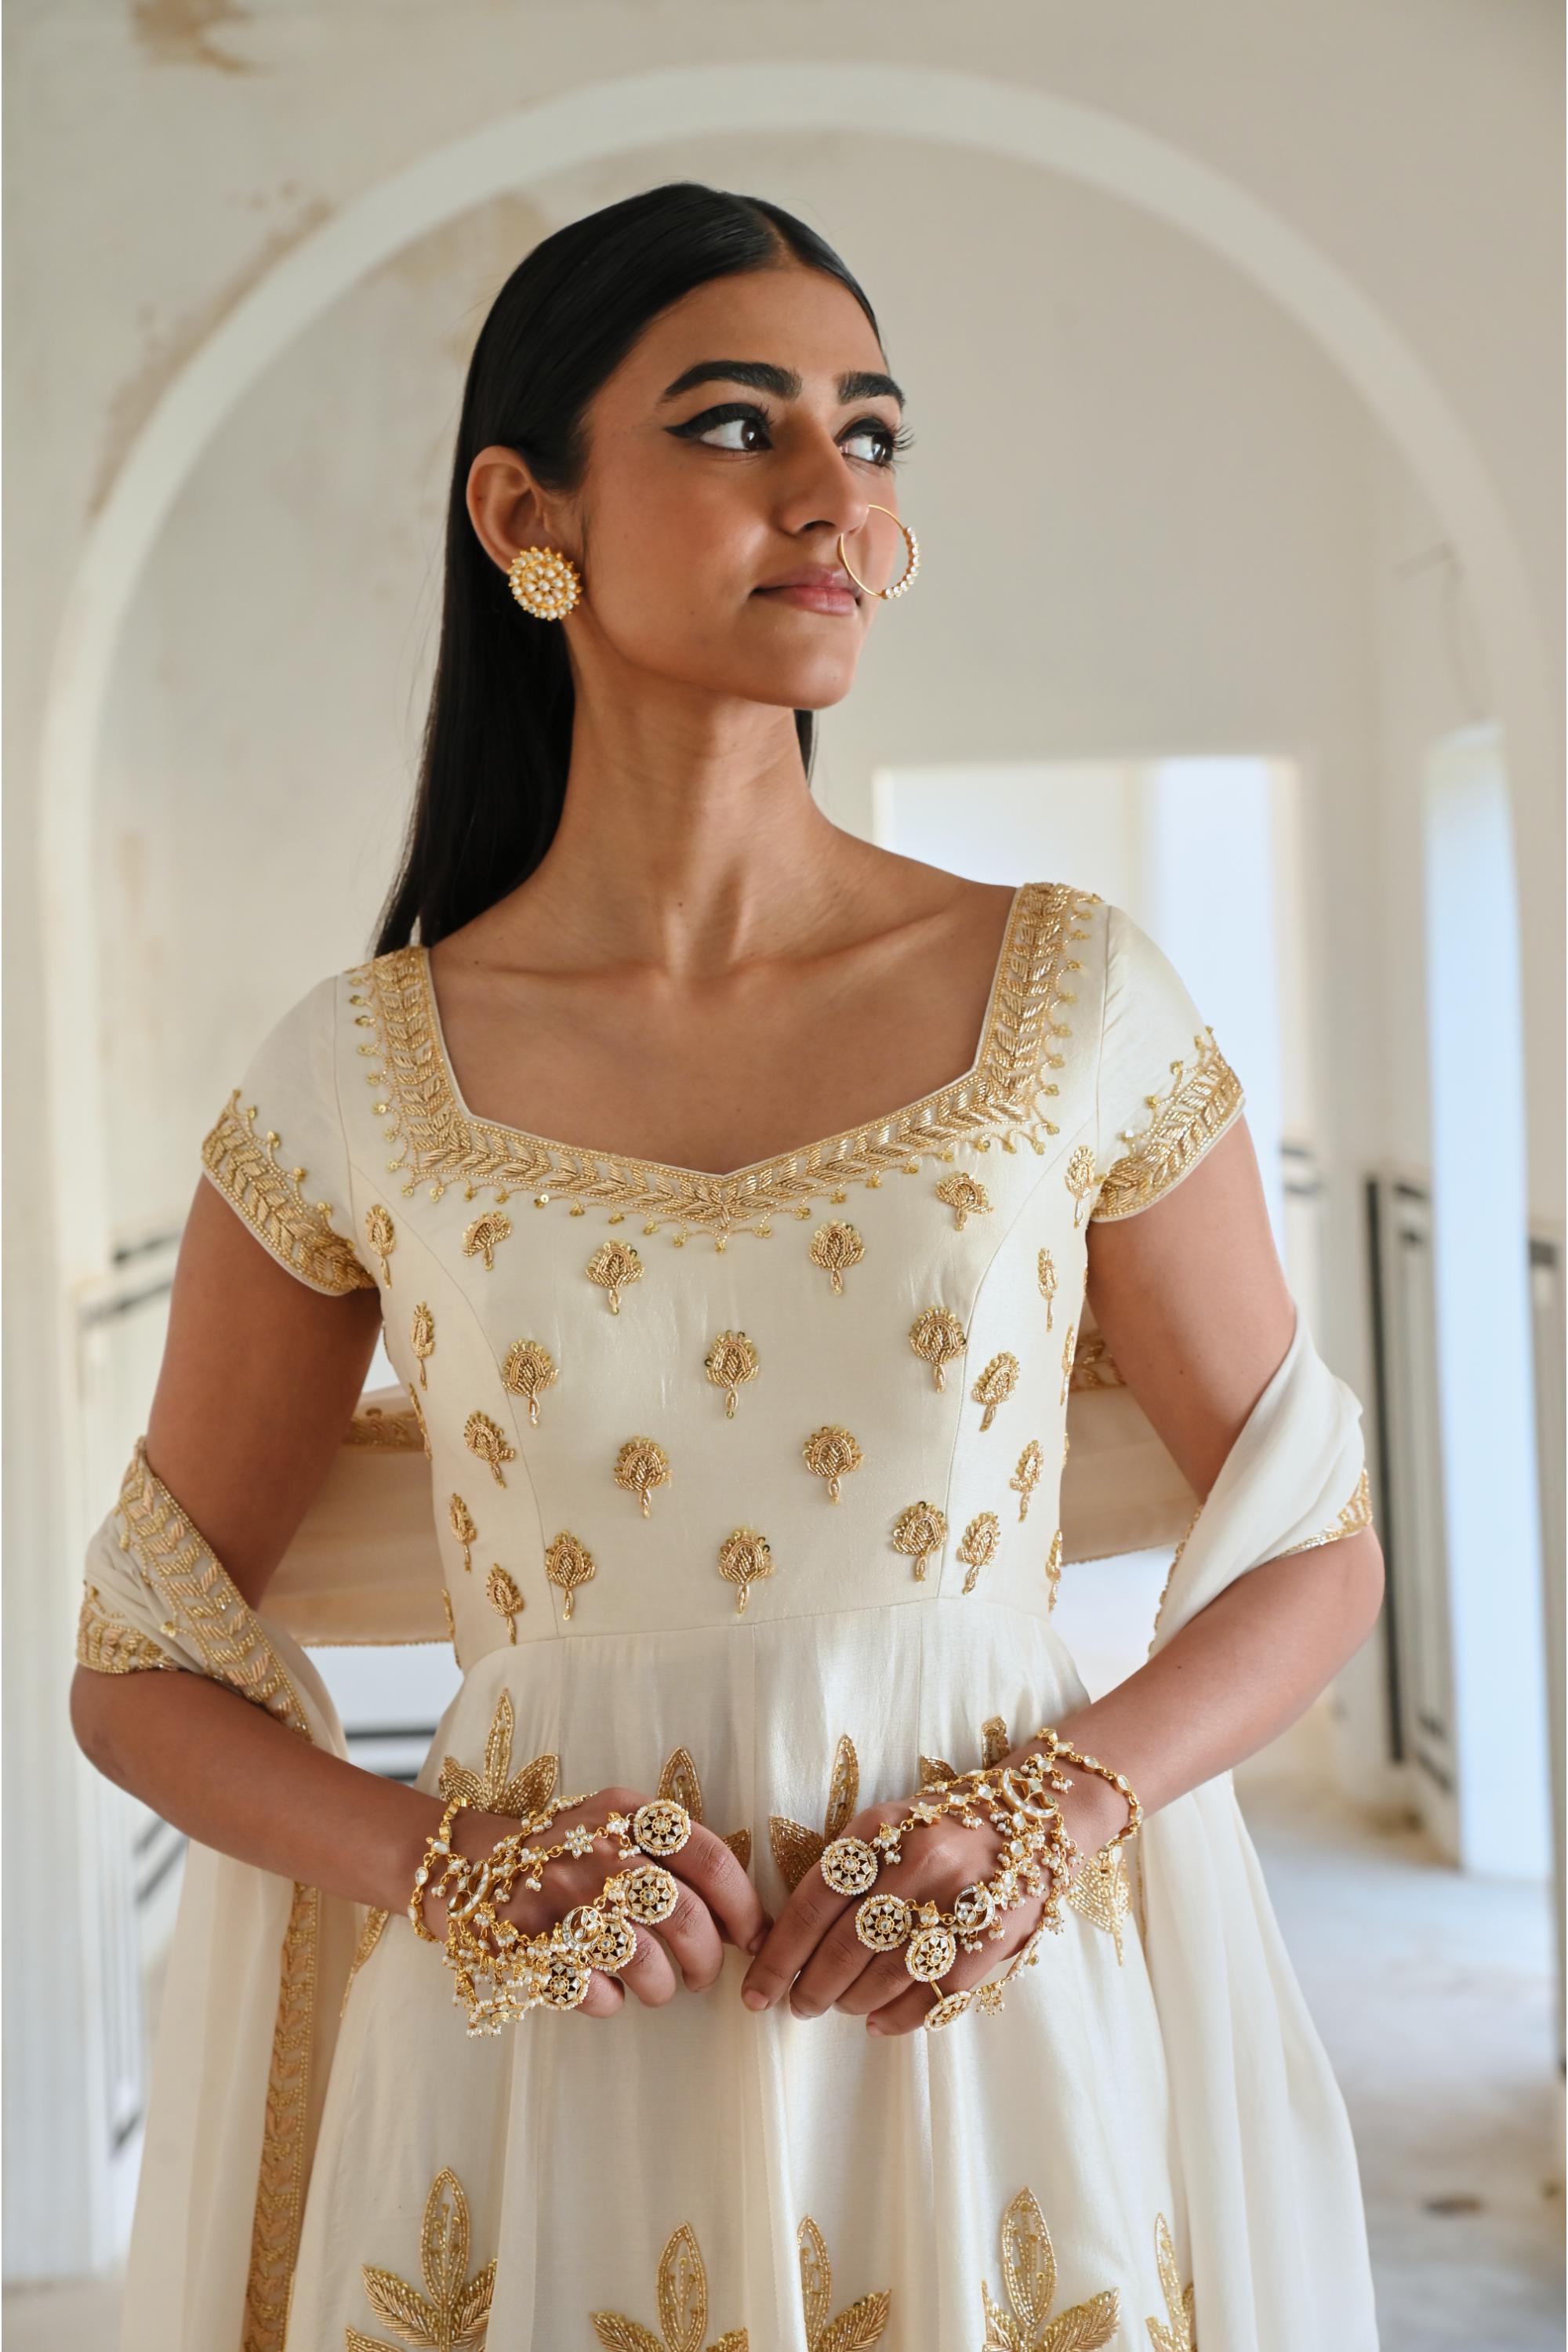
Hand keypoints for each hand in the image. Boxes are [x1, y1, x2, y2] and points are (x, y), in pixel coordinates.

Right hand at [420, 1786, 772, 2019]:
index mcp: (627, 1813)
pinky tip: (601, 1985)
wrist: (468, 1864)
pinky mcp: (531, 1948)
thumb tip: (745, 1918)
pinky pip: (599, 1996)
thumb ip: (673, 1850)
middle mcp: (598, 1850)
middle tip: (704, 1976)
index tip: (755, 1940)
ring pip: (647, 1964)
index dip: (744, 1908)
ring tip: (654, 1986)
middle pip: (684, 1917)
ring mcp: (562, 1900)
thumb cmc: (566, 1849)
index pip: (710, 1859)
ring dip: (662, 1988)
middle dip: (707, 1961)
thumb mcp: (617, 1821)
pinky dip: (610, 2001)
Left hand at [739, 1748, 1130, 2036]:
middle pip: (843, 1948)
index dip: (779, 1956)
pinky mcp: (990, 1941)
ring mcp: (958, 1903)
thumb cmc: (942, 1827)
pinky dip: (897, 2018)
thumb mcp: (888, 1824)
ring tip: (840, 2006)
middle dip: (811, 1989)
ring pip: (883, 1978)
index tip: (756, 1991)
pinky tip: (879, 2021)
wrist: (1037, 1819)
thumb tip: (785, 1939)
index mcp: (882, 1829)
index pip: (812, 1903)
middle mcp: (918, 1863)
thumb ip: (844, 1869)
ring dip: (851, 2003)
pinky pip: (931, 1996)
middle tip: (798, 2006)